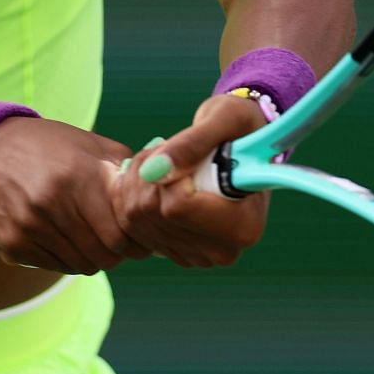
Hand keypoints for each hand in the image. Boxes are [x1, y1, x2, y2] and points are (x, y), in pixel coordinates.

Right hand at [0, 117, 150, 274]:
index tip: (138, 234)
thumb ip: (124, 169)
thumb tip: (158, 195)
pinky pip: (55, 267)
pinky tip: (61, 236)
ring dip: (92, 255)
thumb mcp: (86, 144)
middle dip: (117, 251)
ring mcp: (29, 228)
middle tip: (117, 239)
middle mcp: (52, 204)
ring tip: (88, 234)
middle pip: (105, 255)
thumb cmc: (44, 146)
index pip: (122, 233)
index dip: (136, 238)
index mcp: (77, 176)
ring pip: (82, 265)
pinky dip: (66, 258)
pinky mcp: (11, 246)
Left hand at [110, 93, 270, 267]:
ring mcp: (197, 255)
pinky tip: (154, 175)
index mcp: (244, 225)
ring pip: (135, 218)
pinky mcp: (174, 251)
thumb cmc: (241, 128)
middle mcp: (222, 250)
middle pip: (152, 213)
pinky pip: (130, 223)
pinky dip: (132, 192)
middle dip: (149, 173)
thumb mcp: (227, 118)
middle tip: (169, 149)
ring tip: (164, 158)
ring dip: (138, 178)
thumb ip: (193, 142)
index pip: (177, 207)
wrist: (240, 145)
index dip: (169, 172)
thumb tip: (154, 171)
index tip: (181, 151)